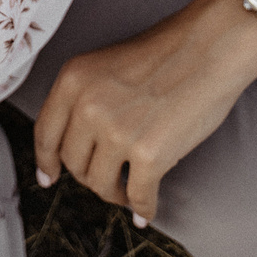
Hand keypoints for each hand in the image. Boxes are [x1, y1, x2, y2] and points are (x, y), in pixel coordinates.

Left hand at [33, 0, 256, 225]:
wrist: (210, 46)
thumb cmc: (166, 53)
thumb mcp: (106, 65)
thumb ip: (86, 98)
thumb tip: (78, 141)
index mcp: (73, 79)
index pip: (45, 132)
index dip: (46, 161)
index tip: (49, 177)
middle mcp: (88, 106)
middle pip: (73, 163)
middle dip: (89, 175)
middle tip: (108, 178)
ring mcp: (116, 132)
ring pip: (100, 184)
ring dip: (114, 193)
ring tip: (128, 190)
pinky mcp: (149, 155)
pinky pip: (137, 196)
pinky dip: (142, 208)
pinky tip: (146, 210)